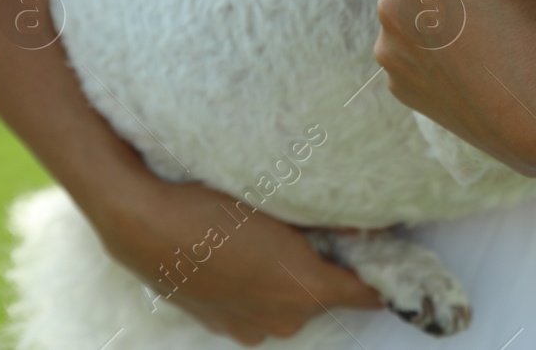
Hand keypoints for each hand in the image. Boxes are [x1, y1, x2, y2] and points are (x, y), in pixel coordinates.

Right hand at [91, 172, 380, 344]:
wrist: (144, 226)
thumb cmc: (214, 210)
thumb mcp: (279, 207)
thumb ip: (331, 223)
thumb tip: (369, 227)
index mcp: (305, 291)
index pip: (366, 294)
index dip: (381, 277)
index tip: (391, 259)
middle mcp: (282, 320)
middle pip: (325, 297)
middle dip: (328, 269)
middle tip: (321, 233)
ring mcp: (250, 328)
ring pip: (289, 303)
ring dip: (290, 280)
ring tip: (274, 242)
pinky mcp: (222, 325)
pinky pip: (258, 308)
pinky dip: (260, 289)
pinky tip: (244, 257)